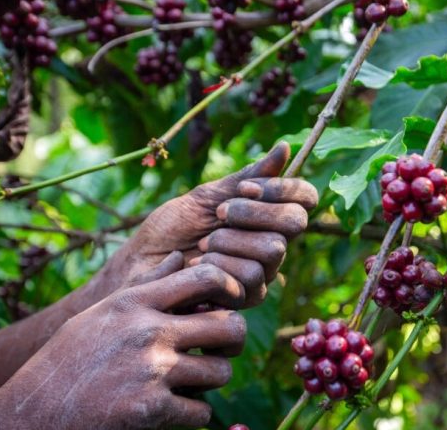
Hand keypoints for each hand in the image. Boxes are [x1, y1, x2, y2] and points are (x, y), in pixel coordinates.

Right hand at [0, 264, 246, 429]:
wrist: (30, 413)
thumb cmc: (68, 359)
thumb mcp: (103, 313)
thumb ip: (148, 285)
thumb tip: (180, 257)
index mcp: (135, 302)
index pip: (207, 277)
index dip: (232, 287)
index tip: (232, 302)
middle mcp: (147, 331)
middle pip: (230, 326)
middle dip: (232, 341)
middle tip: (220, 350)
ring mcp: (150, 371)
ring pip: (221, 372)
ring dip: (212, 381)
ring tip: (193, 382)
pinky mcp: (150, 410)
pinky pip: (201, 412)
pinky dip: (193, 415)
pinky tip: (174, 410)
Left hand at [88, 142, 317, 306]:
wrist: (140, 265)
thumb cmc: (171, 229)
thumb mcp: (207, 196)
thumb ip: (248, 177)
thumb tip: (285, 148)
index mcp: (267, 215)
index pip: (305, 198)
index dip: (283, 189)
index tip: (246, 188)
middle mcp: (272, 243)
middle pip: (294, 223)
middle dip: (253, 213)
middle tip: (220, 214)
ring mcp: (263, 272)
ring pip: (272, 250)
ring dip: (229, 242)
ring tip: (201, 246)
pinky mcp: (247, 298)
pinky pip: (250, 277)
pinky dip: (218, 266)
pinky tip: (197, 267)